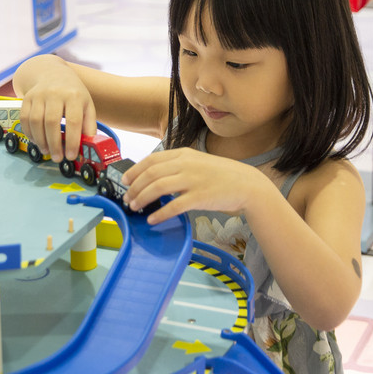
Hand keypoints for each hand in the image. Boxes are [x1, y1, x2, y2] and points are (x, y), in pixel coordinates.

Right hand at [15, 56, 97, 161]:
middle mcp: (55, 93)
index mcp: (74, 95)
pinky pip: (24, 119)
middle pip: (51, 122)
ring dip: (41, 141)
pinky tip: (37, 141)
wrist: (52, 73)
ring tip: (47, 151)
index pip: (73, 121)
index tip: (71, 155)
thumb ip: (88, 125)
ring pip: (36, 121)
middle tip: (57, 158)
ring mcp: (38, 95)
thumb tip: (88, 146)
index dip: (71, 141)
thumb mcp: (86, 105)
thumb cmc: (72, 93)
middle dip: (54, 144)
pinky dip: (30, 133)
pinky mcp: (26, 98)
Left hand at [122, 148, 265, 224]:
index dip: (134, 170)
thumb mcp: (197, 162)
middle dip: (134, 187)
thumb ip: (177, 166)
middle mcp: (186, 164)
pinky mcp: (200, 197)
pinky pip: (174, 206)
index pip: (151, 159)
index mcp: (183, 154)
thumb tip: (154, 176)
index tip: (125, 181)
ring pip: (158, 188)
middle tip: (127, 198)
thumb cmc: (221, 175)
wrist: (247, 184)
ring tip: (135, 207)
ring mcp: (193, 180)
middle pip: (151, 174)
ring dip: (142, 198)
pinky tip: (152, 219)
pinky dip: (160, 213)